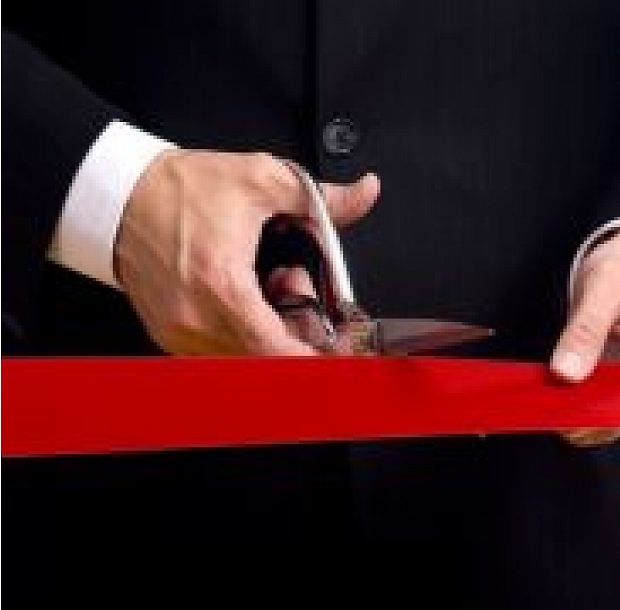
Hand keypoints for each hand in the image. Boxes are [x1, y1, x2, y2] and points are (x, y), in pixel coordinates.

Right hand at [114, 149, 379, 354]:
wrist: (120, 195)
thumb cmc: (180, 190)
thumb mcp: (260, 180)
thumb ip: (322, 198)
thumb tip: (364, 193)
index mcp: (221, 286)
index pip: (278, 352)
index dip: (317, 358)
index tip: (340, 347)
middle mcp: (195, 321)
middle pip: (268, 361)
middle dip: (299, 332)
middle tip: (298, 287)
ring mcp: (179, 334)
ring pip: (246, 360)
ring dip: (273, 333)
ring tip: (271, 284)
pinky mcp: (170, 336)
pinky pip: (222, 353)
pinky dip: (246, 334)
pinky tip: (247, 296)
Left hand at [550, 229, 619, 446]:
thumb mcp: (606, 287)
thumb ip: (586, 329)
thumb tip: (566, 374)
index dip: (607, 412)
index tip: (569, 412)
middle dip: (586, 415)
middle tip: (546, 408)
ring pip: (609, 412)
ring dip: (577, 410)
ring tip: (544, 403)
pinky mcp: (618, 376)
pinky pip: (597, 397)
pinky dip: (574, 398)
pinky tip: (550, 396)